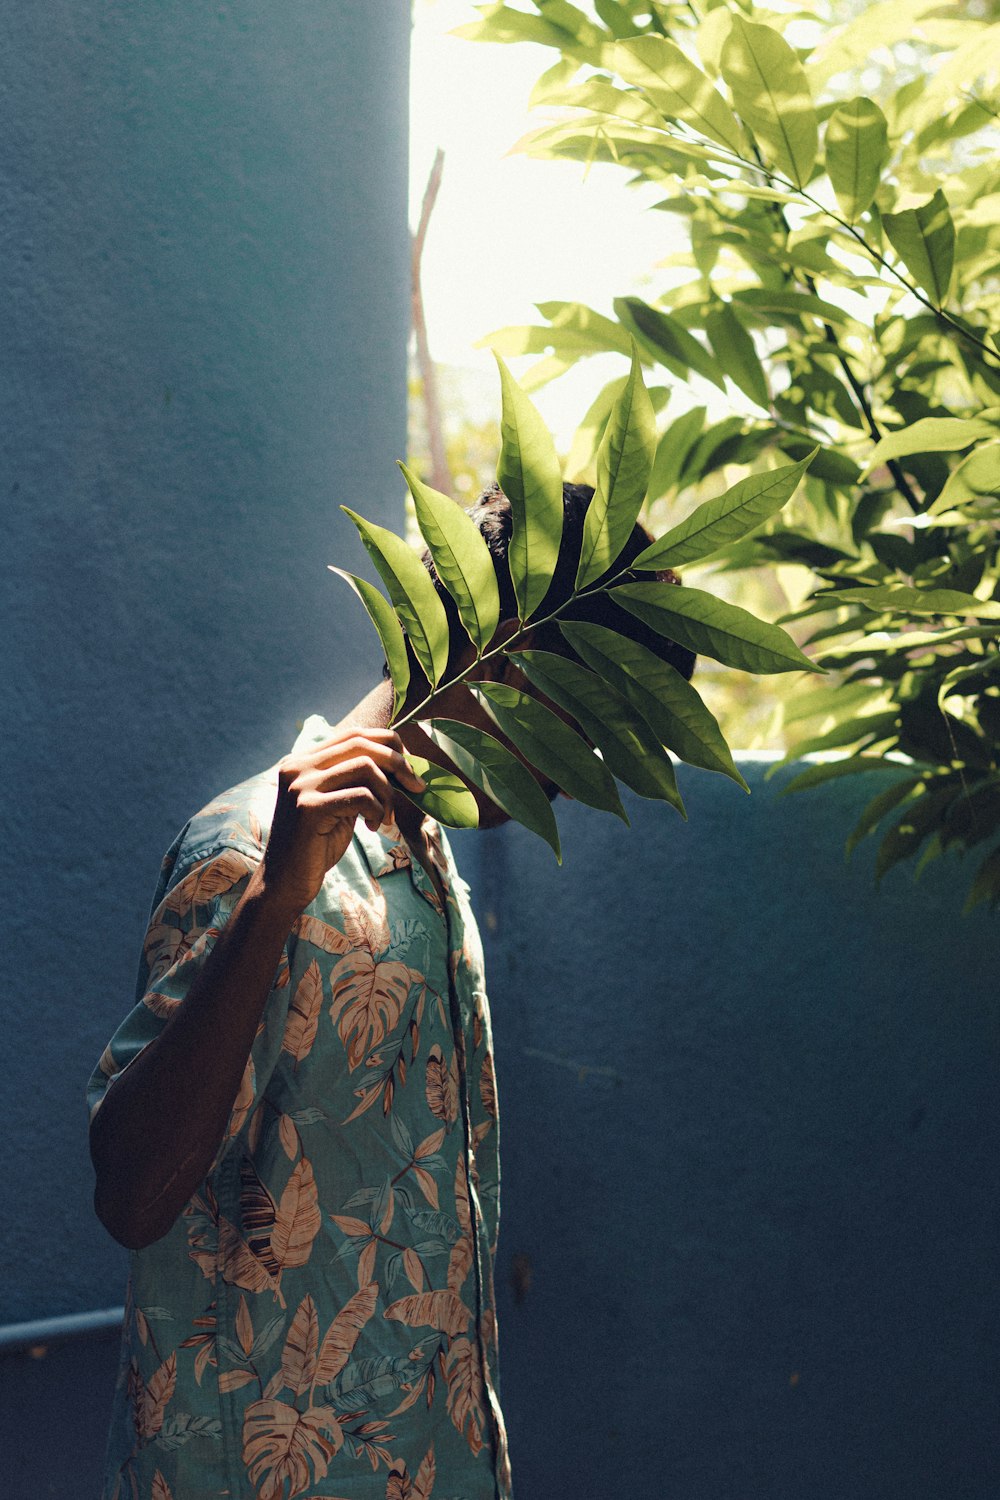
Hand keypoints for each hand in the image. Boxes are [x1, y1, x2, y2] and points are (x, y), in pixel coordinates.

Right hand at [253, 728, 425, 915]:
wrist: (286, 882)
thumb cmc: (317, 845)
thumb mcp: (339, 804)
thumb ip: (357, 780)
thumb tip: (401, 762)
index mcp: (302, 760)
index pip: (353, 734)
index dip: (388, 745)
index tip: (409, 769)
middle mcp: (297, 766)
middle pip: (361, 744)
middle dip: (398, 763)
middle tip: (416, 787)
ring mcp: (300, 785)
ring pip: (365, 767)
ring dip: (388, 794)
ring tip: (386, 818)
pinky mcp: (308, 808)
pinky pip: (361, 796)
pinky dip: (378, 810)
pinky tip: (373, 827)